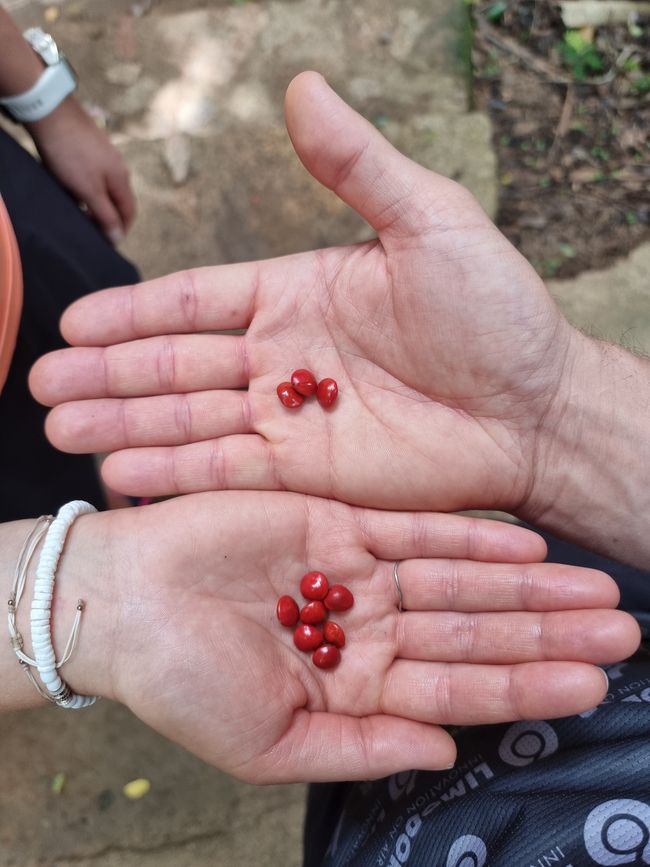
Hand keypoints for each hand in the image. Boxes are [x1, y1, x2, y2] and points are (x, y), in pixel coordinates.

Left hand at [27, 97, 134, 242]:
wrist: (52, 113)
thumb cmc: (71, 155)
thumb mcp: (89, 190)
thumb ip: (105, 214)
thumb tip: (118, 237)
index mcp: (122, 179)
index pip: (129, 212)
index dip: (121, 229)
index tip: (108, 241)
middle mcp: (119, 167)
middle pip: (119, 200)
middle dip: (108, 216)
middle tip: (92, 229)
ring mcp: (106, 155)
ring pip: (106, 187)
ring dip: (97, 202)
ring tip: (80, 210)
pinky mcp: (91, 147)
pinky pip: (95, 175)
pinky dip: (88, 187)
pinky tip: (72, 188)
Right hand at [31, 73, 576, 516]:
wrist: (533, 406)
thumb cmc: (493, 311)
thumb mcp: (429, 219)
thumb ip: (356, 164)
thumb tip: (300, 86)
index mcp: (297, 293)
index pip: (196, 301)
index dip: (136, 312)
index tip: (76, 319)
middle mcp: (281, 357)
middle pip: (176, 365)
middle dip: (109, 374)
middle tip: (44, 382)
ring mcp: (290, 419)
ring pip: (190, 420)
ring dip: (125, 424)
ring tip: (62, 428)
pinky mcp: (307, 473)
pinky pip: (229, 471)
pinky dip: (176, 471)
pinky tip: (123, 471)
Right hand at [58, 494, 636, 782]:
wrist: (122, 603)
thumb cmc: (179, 682)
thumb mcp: (266, 744)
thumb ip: (358, 751)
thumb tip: (445, 756)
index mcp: (357, 688)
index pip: (461, 690)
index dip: (527, 687)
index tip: (593, 686)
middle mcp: (370, 629)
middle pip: (478, 631)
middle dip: (551, 634)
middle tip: (625, 631)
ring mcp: (359, 572)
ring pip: (462, 580)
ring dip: (529, 588)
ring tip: (597, 591)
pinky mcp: (339, 521)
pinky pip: (419, 529)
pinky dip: (472, 538)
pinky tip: (526, 546)